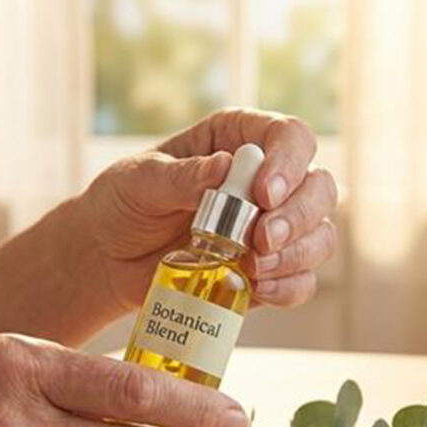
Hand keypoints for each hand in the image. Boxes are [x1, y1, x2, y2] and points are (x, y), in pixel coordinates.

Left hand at [80, 107, 337, 308]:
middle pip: (319, 188)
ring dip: (298, 253)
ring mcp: (272, 228)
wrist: (107, 255)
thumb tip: (224, 168)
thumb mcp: (140, 181)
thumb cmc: (123, 202)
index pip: (290, 137)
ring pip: (319, 235)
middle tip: (262, 239)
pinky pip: (301, 280)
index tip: (263, 194)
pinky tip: (259, 288)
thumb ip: (180, 176)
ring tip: (255, 267)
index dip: (288, 163)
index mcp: (238, 140)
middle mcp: (266, 180)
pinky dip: (289, 287)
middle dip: (298, 216)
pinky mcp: (267, 271)